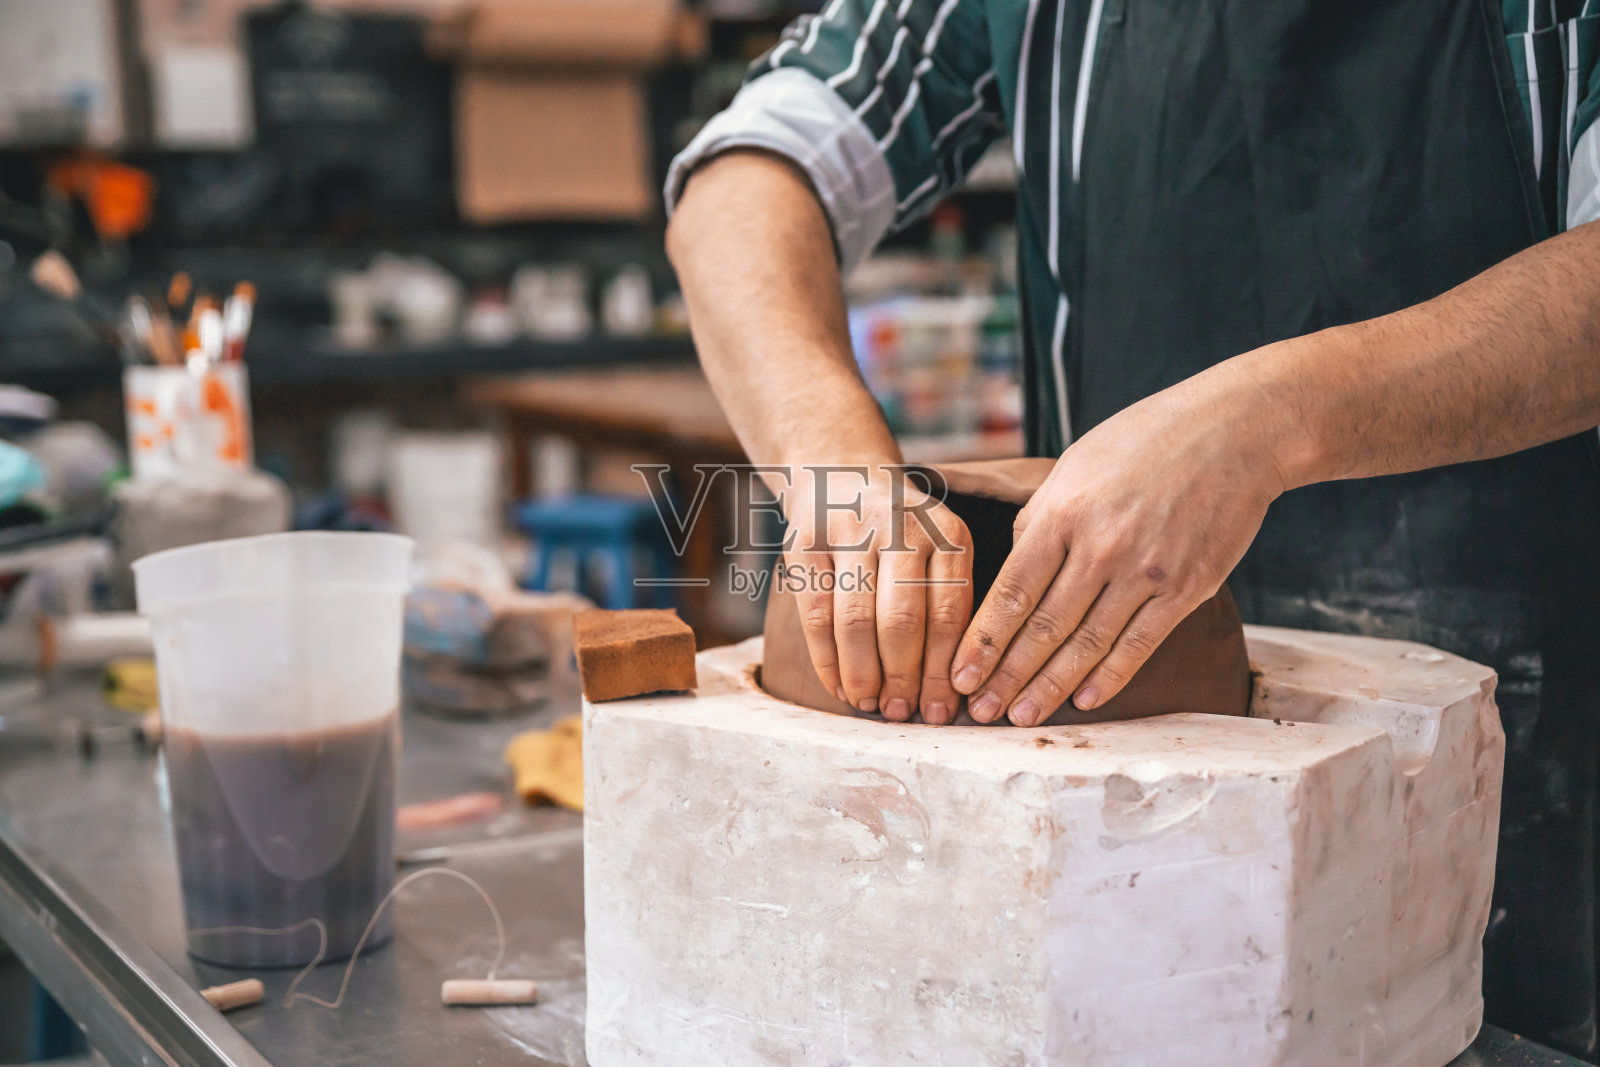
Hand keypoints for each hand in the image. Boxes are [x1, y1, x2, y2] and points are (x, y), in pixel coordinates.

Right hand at [782, 463, 973, 724]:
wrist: (840, 474)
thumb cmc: (900, 534)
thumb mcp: (939, 549)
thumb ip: (945, 604)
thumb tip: (949, 690)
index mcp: (948, 533)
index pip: (950, 613)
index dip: (943, 670)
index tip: (941, 711)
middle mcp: (901, 526)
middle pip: (903, 620)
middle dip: (902, 677)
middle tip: (899, 713)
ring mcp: (850, 531)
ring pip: (856, 621)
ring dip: (862, 674)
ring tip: (869, 704)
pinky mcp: (806, 543)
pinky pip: (815, 614)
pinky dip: (826, 660)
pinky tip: (838, 686)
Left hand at [949, 377, 1290, 725]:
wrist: (1234, 430)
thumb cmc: (1147, 441)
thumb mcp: (1075, 466)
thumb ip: (1041, 520)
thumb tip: (1014, 569)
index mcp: (1064, 512)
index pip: (1012, 590)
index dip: (984, 641)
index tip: (961, 674)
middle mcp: (1101, 545)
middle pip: (1044, 627)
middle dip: (1007, 676)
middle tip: (981, 711)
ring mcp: (1147, 569)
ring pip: (1088, 644)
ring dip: (1051, 687)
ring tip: (1023, 717)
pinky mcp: (1187, 586)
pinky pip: (1140, 643)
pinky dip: (1109, 677)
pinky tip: (1084, 700)